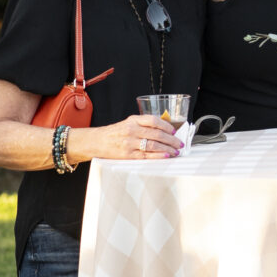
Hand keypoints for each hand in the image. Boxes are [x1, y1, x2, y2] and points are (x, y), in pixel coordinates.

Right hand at [70, 114, 184, 162]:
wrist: (97, 141)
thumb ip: (143, 124)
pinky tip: (166, 156)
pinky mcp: (128, 154)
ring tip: (175, 151)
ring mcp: (130, 142)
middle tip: (180, 143)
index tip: (174, 131)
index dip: (167, 126)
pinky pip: (146, 155)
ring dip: (168, 148)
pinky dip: (158, 156)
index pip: (154, 120)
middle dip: (172, 140)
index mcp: (133, 120)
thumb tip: (164, 129)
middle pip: (157, 134)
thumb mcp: (128, 123)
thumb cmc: (115, 133)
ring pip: (154, 145)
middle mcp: (132, 130)